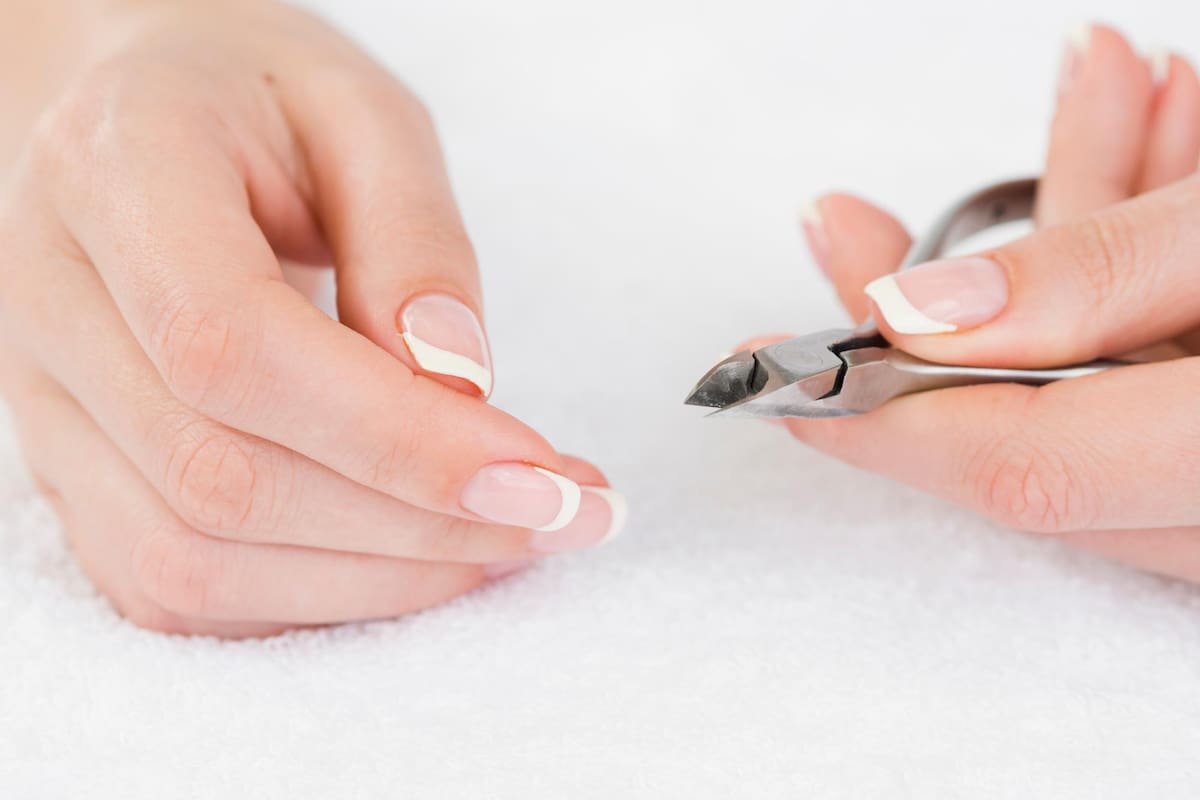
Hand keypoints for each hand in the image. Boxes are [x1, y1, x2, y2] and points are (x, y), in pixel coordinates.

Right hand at [0, 1, 623, 636]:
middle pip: (224, 480)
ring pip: (194, 560)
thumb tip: (458, 381)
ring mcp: (43, 399)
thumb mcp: (362, 113)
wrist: (132, 110)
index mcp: (114, 171)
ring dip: (380, 578)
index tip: (538, 474)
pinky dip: (314, 596)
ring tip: (508, 539)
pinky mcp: (69, 464)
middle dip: (421, 526)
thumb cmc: (254, 98)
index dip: (397, 437)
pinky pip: (173, 584)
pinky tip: (417, 558)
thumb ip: (414, 236)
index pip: (236, 349)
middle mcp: (48, 297)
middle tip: (561, 514)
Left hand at [758, 25, 1199, 580]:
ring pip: (1107, 393)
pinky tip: (1155, 133)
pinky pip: (1165, 384)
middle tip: (853, 223)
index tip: (776, 377)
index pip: (1026, 470)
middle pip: (1040, 434)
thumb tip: (915, 317)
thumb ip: (1096, 277)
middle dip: (957, 301)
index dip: (888, 419)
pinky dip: (1150, 272)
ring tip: (1098, 88)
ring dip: (1086, 234)